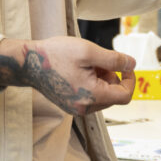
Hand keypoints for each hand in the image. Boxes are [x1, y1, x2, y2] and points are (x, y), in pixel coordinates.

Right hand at [0, 35, 136, 115]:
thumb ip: (114, 60)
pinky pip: (90, 97)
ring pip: (102, 96)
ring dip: (102, 79)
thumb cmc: (56, 55)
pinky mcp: (69, 105)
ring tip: (87, 63)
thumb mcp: (89, 51)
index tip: (125, 64)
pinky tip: (80, 70)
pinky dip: (92, 83)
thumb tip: (132, 65)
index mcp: (92, 97)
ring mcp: (76, 108)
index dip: (130, 79)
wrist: (28, 62)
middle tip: (99, 60)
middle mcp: (85, 108)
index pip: (124, 96)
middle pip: (114, 96)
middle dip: (112, 77)